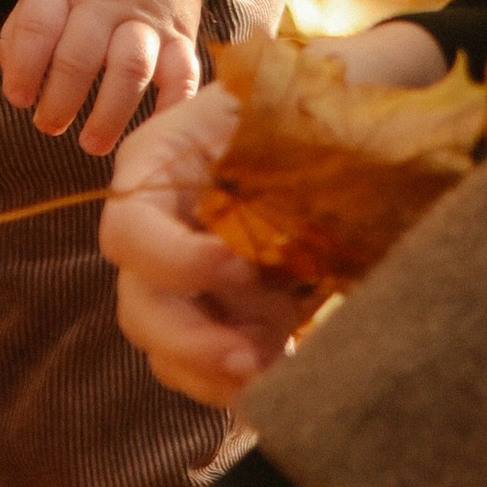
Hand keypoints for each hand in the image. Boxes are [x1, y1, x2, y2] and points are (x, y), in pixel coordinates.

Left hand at [0, 0, 200, 155]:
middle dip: (60, 100)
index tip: (18, 97)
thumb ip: (25, 29)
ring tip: (91, 142)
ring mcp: (145, 20)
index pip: (39, 24)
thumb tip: (18, 81)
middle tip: (48, 124)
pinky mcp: (179, 35)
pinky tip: (152, 127)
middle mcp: (106, 4)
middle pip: (81, 54)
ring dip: (109, 113)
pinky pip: (184, 73)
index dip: (24, 66)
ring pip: (131, 67)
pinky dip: (172, 105)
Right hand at [100, 20, 447, 405]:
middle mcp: (161, 228)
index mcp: (158, 167)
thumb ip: (272, 155)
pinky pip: (206, 368)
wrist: (356, 121)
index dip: (174, 262)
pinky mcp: (221, 314)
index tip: (240, 267)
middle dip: (190, 342)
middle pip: (139, 305)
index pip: (129, 231)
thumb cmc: (317, 102)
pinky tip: (288, 371)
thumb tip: (278, 224)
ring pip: (167, 349)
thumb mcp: (289, 111)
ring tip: (277, 369)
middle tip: (252, 359)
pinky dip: (239, 384)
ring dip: (216, 373)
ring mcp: (187, 280)